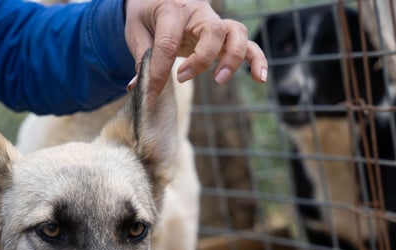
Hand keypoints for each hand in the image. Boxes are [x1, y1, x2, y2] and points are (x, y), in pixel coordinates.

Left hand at [124, 0, 267, 102]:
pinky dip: (256, 59)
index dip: (158, 72)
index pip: (168, 42)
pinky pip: (247, 43)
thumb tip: (138, 86)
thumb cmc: (147, 14)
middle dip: (201, 59)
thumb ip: (141, 57)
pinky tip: (259, 78)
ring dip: (232, 57)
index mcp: (172, 9)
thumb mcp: (137, 31)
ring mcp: (215, 22)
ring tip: (220, 80)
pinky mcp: (224, 34)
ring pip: (236, 32)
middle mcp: (198, 12)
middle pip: (212, 31)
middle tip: (181, 78)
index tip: (150, 95)